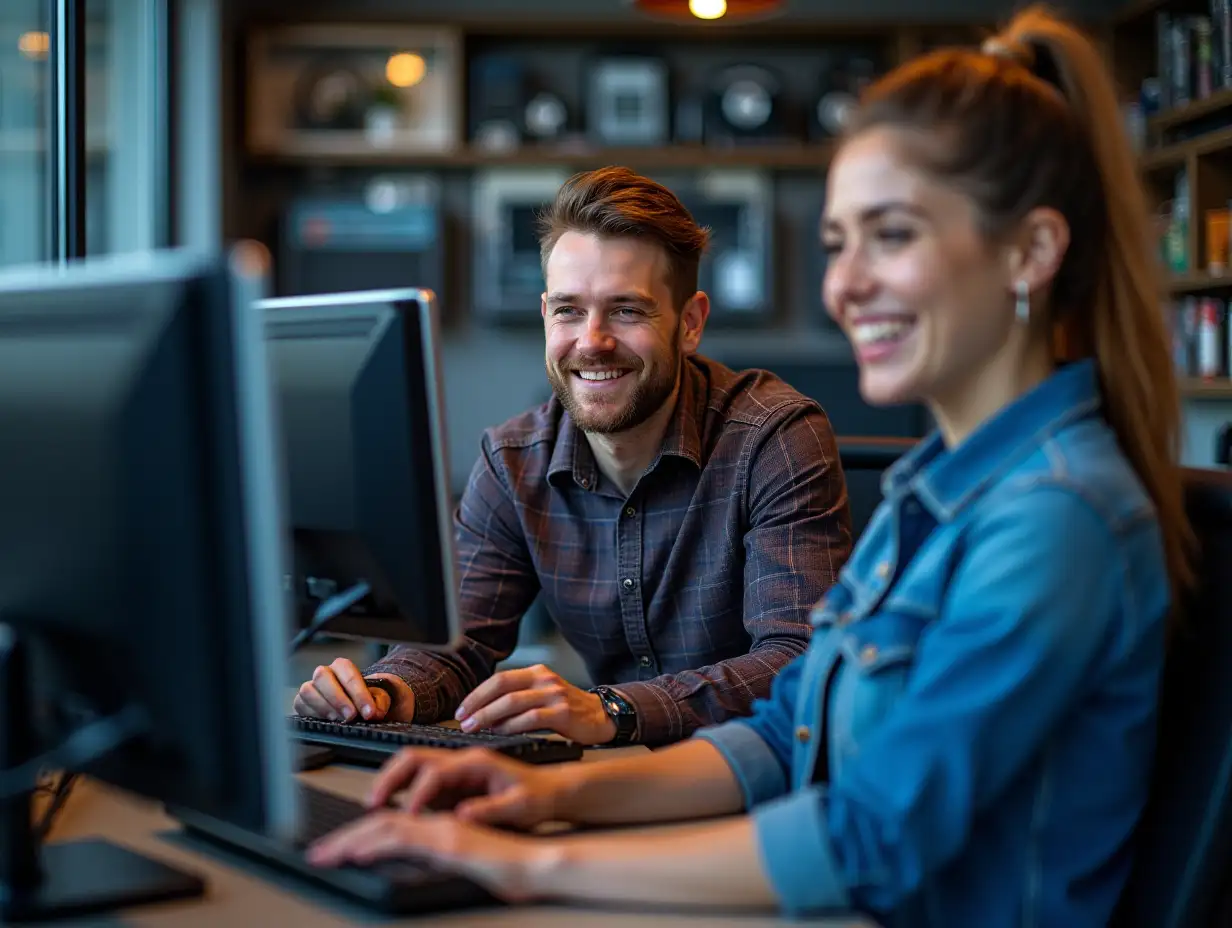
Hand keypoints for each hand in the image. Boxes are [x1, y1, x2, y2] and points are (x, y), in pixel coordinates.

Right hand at [292, 659, 413, 722]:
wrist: (352, 710)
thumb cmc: (363, 700)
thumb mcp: (377, 698)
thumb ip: (379, 701)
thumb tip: (374, 712)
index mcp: (343, 667)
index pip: (349, 673)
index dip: (359, 693)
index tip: (369, 712)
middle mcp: (324, 673)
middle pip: (323, 676)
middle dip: (338, 698)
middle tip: (351, 716)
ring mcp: (310, 687)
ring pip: (308, 689)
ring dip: (323, 706)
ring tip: (337, 720)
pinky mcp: (301, 702)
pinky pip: (300, 704)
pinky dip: (312, 713)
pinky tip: (325, 721)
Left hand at [307, 811, 553, 903]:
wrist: (539, 864)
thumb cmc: (511, 867)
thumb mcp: (464, 862)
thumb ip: (438, 857)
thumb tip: (412, 864)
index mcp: (439, 826)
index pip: (390, 825)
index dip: (358, 837)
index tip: (334, 851)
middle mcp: (437, 823)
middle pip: (380, 822)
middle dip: (343, 839)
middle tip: (317, 855)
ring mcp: (443, 830)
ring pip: (385, 826)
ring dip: (350, 840)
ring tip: (325, 856)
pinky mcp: (449, 842)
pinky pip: (405, 836)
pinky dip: (376, 843)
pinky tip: (357, 854)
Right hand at [368, 746, 567, 829]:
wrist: (549, 791)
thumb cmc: (538, 796)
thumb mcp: (520, 807)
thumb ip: (492, 810)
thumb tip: (462, 815)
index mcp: (477, 763)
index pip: (436, 772)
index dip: (419, 794)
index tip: (411, 816)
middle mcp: (461, 761)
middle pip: (414, 757)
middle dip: (390, 777)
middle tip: (374, 802)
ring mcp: (454, 771)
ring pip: (411, 765)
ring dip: (391, 781)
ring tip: (376, 804)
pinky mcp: (451, 784)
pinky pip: (418, 781)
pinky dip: (401, 791)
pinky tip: (393, 808)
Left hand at [455, 665, 615, 743]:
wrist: (602, 716)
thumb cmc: (567, 709)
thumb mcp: (542, 694)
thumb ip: (517, 698)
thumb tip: (483, 715)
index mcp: (536, 672)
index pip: (499, 678)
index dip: (477, 694)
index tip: (462, 710)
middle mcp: (544, 679)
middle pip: (502, 688)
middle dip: (478, 705)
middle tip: (464, 721)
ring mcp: (554, 695)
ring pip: (513, 703)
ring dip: (489, 717)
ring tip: (475, 728)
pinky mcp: (563, 713)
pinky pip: (530, 718)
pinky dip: (511, 726)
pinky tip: (501, 733)